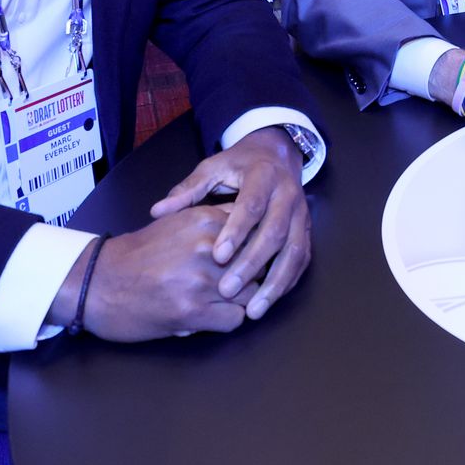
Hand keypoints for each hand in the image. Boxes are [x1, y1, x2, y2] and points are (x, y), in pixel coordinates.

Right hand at [63, 204, 249, 339]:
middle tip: (236, 284)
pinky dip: (226, 320)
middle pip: (258, 263)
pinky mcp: (193, 311)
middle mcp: (208, 246)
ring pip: (251, 293)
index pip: (255, 231)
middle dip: (251, 275)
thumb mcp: (176, 223)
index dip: (255, 247)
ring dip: (240, 300)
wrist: (97, 282)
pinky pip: (235, 319)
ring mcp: (202, 280)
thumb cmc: (137, 255)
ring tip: (221, 301)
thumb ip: (213, 225)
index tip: (250, 256)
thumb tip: (251, 233)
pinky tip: (209, 316)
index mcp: (205, 219)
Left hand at [149, 128, 310, 320]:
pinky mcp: (306, 232)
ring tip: (254, 310)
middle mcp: (288, 195)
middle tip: (227, 289)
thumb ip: (187, 190)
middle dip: (252, 263)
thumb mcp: (212, 169)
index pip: (251, 206)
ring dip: (275, 283)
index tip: (216, 256)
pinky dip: (287, 283)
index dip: (235, 232)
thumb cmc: (238, 166)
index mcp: (263, 176)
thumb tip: (157, 211)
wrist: (276, 154)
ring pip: (294, 251)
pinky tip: (269, 301)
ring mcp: (301, 215)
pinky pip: (302, 260)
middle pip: (275, 232)